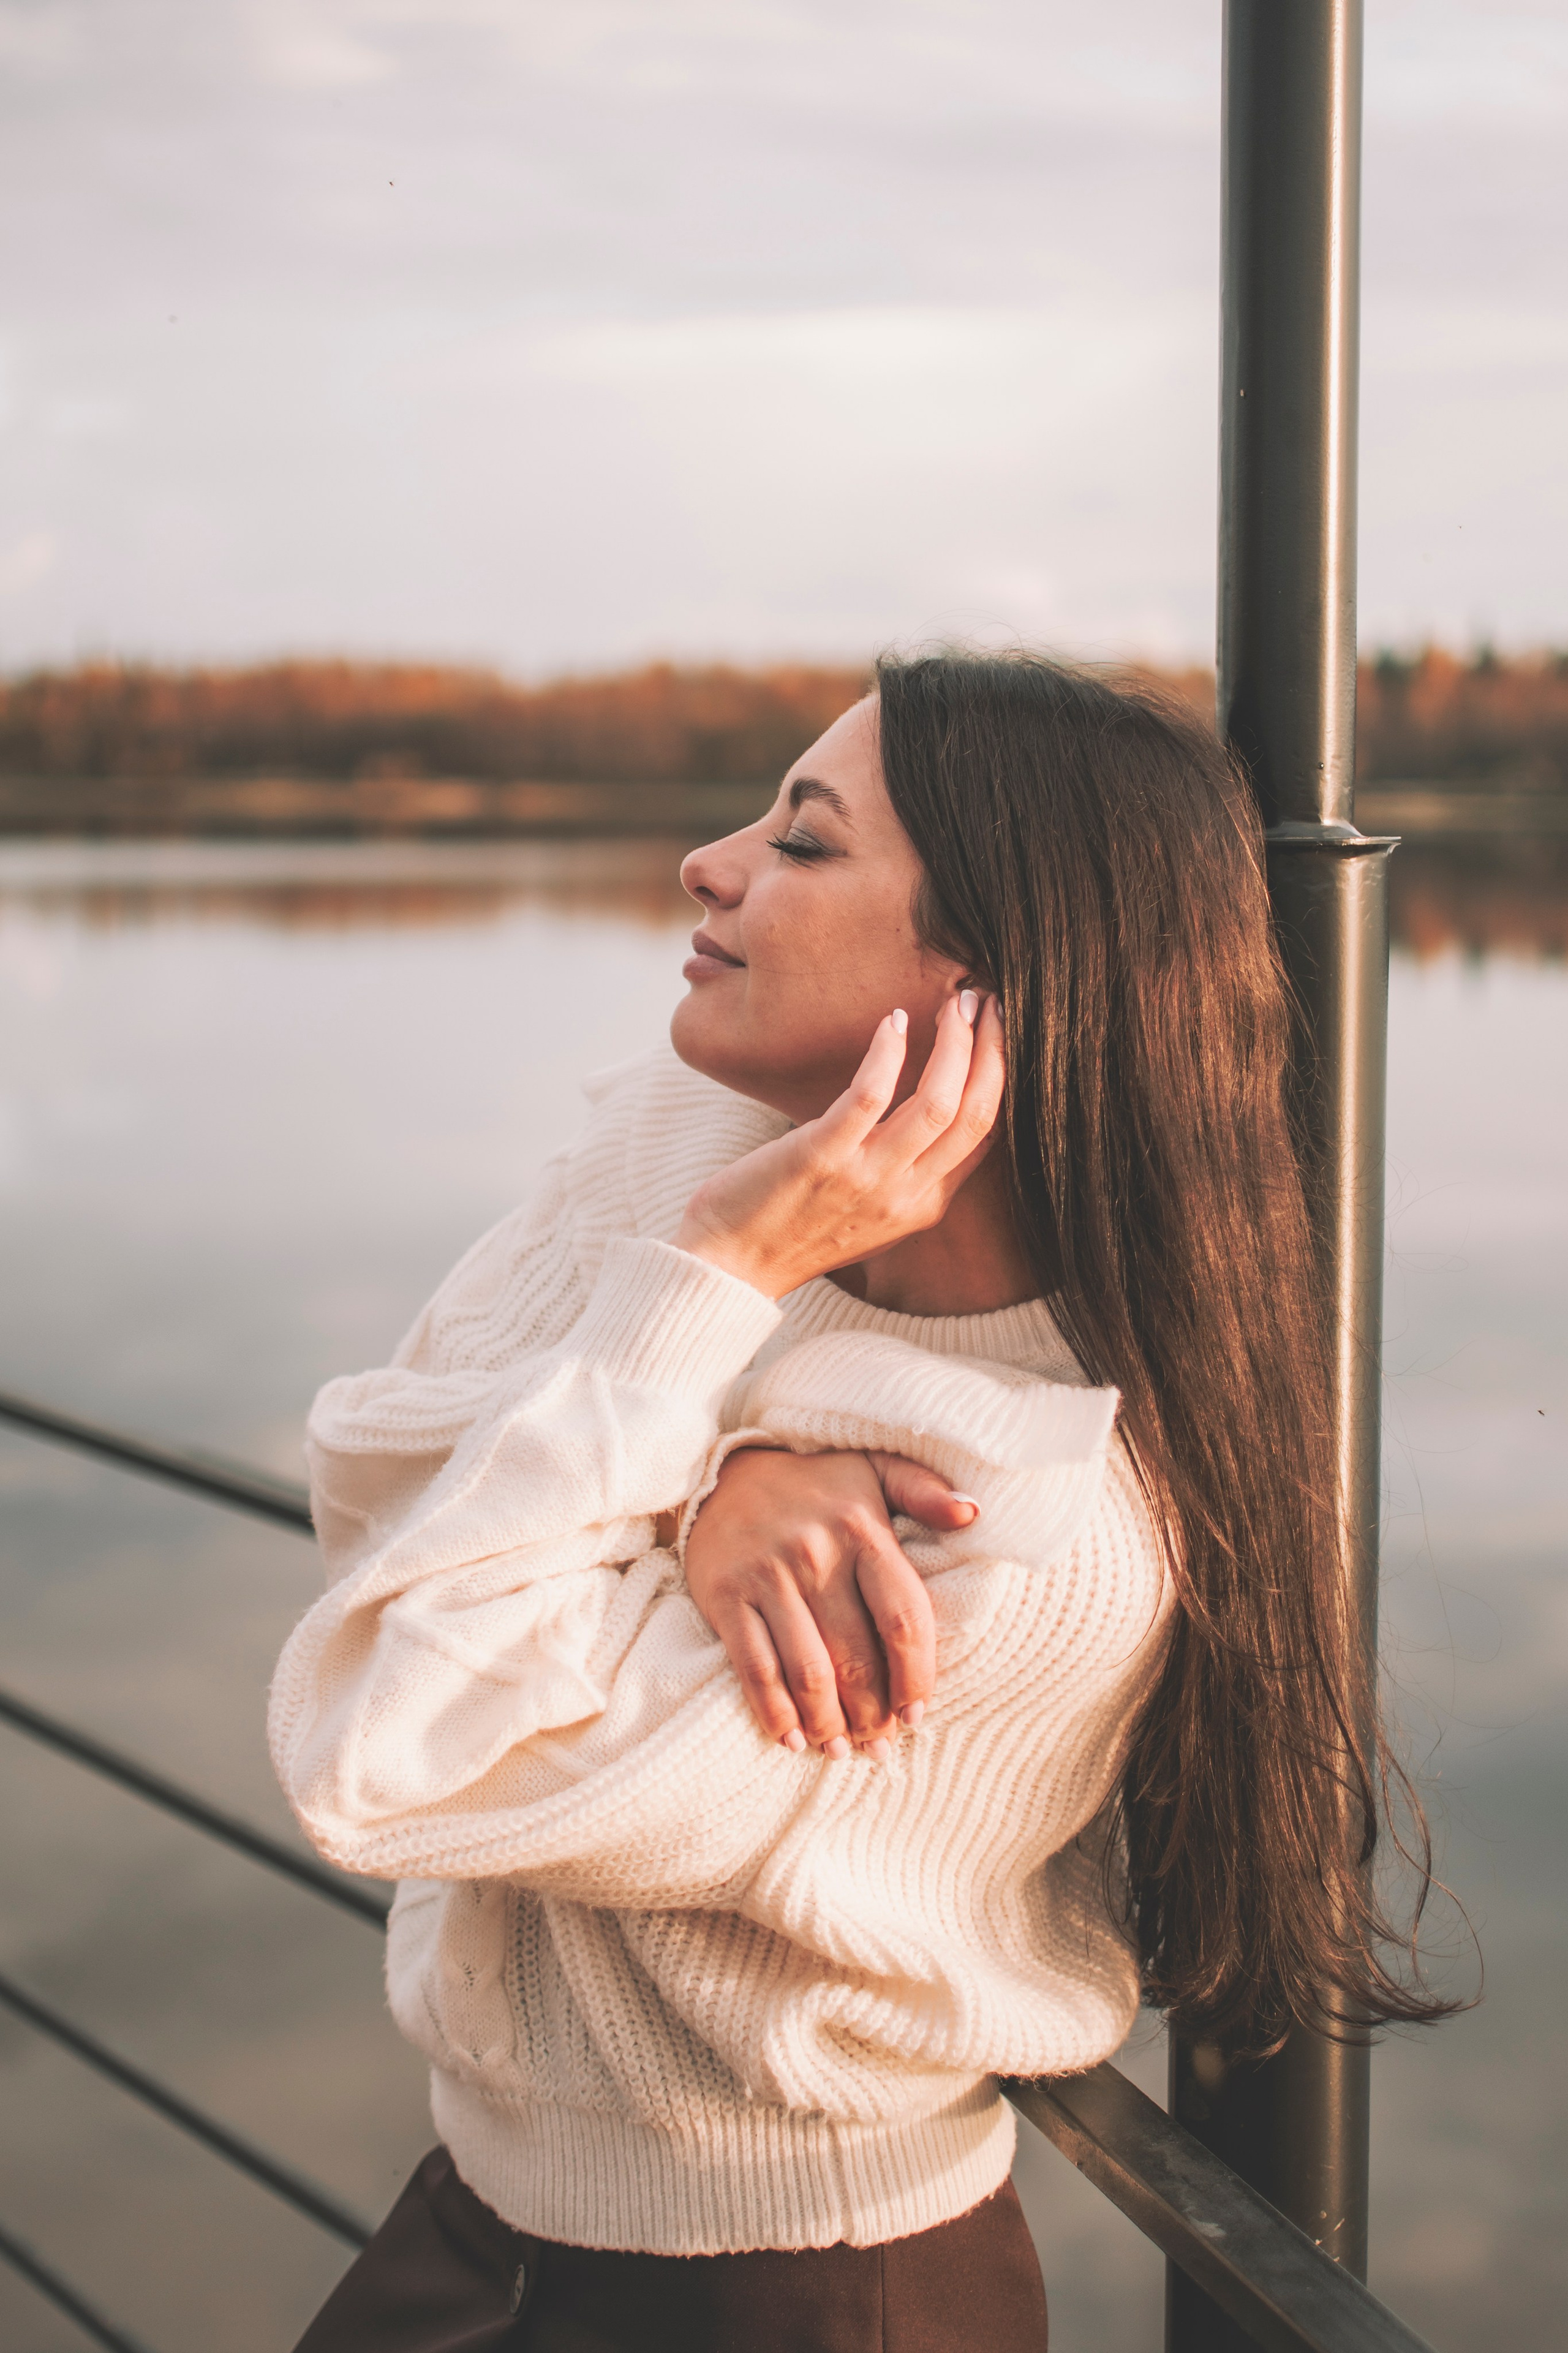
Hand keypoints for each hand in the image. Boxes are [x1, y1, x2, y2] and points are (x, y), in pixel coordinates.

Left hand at [675, 990, 1003, 1299]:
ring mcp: (866, 1177)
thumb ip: (906, 1174)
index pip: (985, 1134)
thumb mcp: (870, 1213)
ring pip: (936, 1102)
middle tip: (987, 1001)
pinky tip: (893, 1021)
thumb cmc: (794, 1228)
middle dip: (992, 1050)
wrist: (730, 1267)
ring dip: (953, 1044)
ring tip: (956, 1002)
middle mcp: (905, 1194)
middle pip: (974, 1113)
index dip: (999, 1075)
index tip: (995, 1030)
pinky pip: (869, 1096)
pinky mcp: (821, 1157)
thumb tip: (926, 1117)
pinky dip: (888, 1053)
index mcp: (924, 1205)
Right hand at [683, 1445, 978, 1757]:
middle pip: (855, 1658)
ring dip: (828, 1724)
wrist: (724, 1471)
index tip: (916, 1713)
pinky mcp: (727, 1596)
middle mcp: (815, 1554)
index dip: (915, 1677)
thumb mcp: (875, 1468)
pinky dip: (774, 1713)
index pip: (902, 1619)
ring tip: (840, 1749)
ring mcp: (768, 1577)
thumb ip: (925, 1491)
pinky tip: (791, 1739)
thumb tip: (974, 1514)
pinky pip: (755, 1669)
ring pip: (807, 1673)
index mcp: (861, 1529)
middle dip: (872, 1714)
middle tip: (879, 1744)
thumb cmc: (815, 1482)